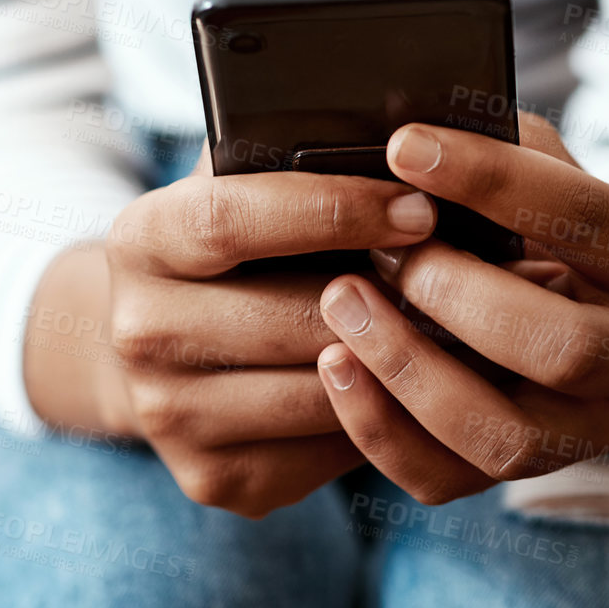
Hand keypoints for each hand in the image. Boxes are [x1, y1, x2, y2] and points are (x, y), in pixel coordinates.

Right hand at [24, 146, 440, 518]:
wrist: (161, 348)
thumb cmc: (231, 249)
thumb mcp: (239, 186)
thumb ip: (288, 160)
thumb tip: (397, 131)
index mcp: (139, 239)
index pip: (230, 219)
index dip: (332, 211)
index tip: (419, 208)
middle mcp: (137, 332)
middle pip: (289, 318)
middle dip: (391, 297)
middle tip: (471, 277)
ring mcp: (168, 414)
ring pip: (320, 392)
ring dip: (401, 363)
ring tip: (462, 327)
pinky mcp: (212, 476)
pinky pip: (325, 450)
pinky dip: (382, 417)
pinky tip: (415, 384)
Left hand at [314, 113, 608, 504]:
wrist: (597, 319)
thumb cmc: (550, 228)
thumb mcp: (549, 174)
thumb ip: (500, 151)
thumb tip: (404, 132)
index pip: (581, 218)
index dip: (491, 181)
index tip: (405, 145)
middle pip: (562, 349)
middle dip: (458, 298)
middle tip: (384, 253)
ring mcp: (584, 431)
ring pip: (503, 434)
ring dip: (409, 370)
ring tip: (343, 307)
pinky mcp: (519, 474)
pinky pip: (445, 476)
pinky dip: (379, 428)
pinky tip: (334, 366)